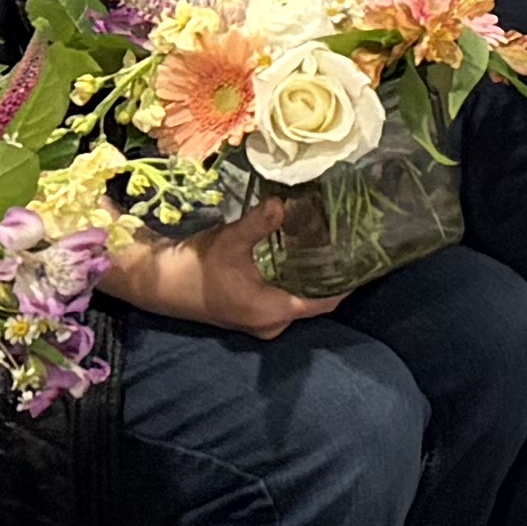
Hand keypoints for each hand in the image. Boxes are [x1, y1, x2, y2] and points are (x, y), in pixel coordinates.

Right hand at [99, 215, 344, 339]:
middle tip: (348, 241)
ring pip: (299, 297)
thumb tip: (283, 203)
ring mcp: (262, 320)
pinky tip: (302, 253)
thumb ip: (260, 224)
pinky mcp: (253, 312)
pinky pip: (286, 296)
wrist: (161, 285)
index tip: (365, 257)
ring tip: (330, 242)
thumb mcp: (230, 241)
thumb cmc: (197, 267)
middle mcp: (272, 322)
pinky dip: (295, 278)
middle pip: (315, 299)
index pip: (325, 301)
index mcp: (273, 311)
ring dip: (312, 274)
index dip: (347, 282)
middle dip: (331, 273)